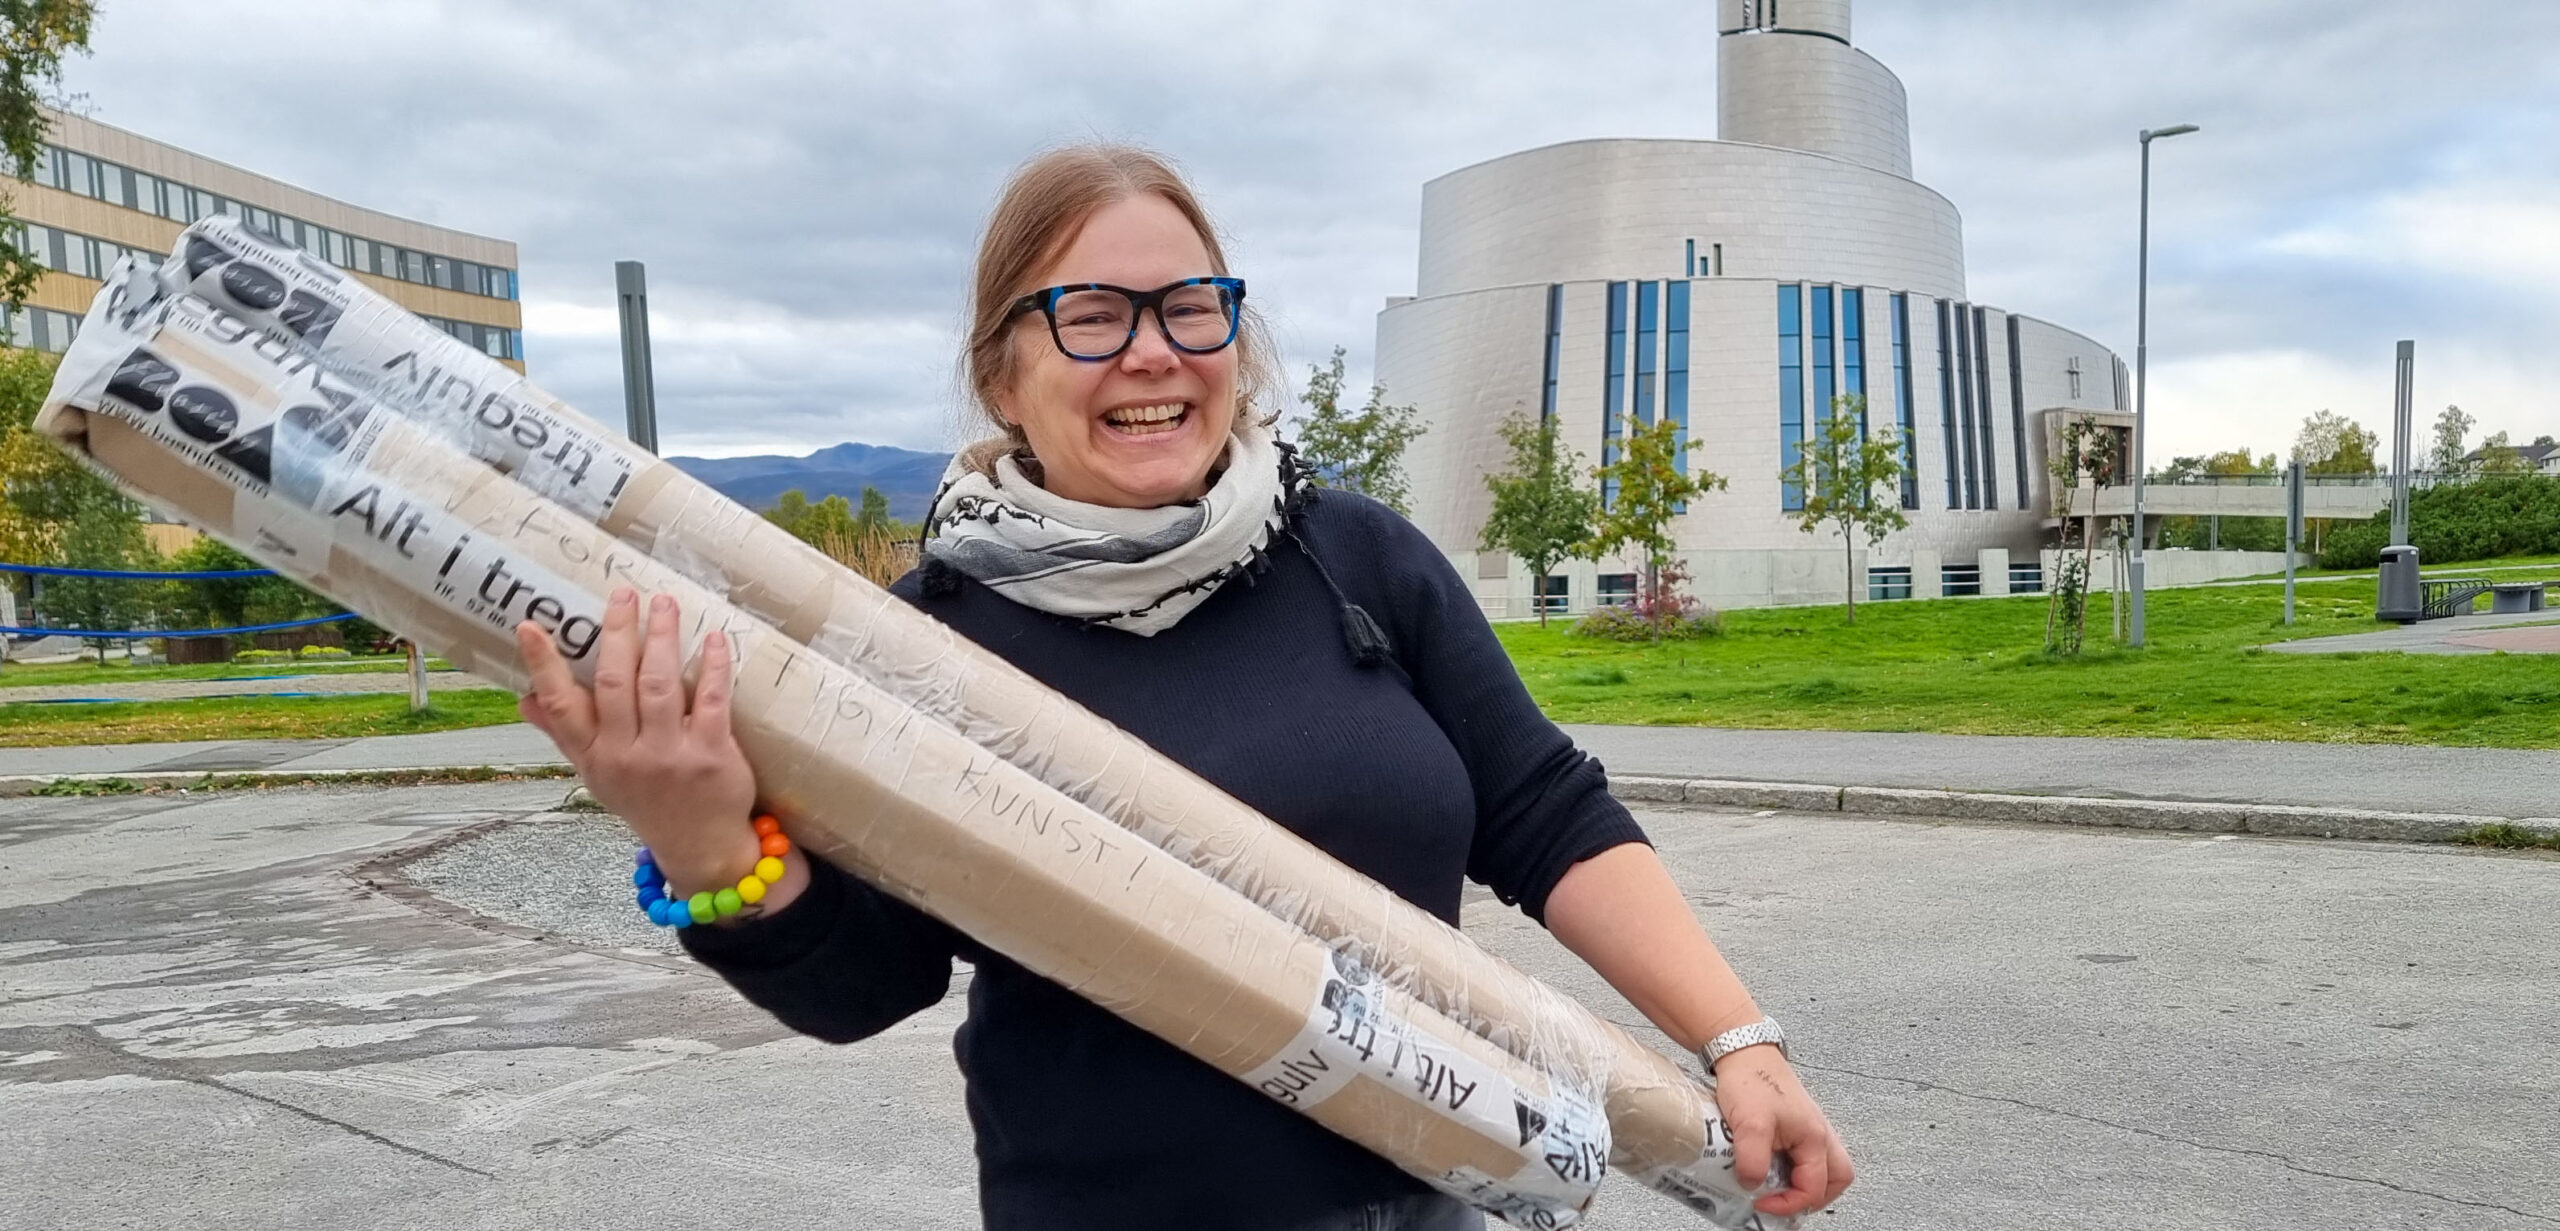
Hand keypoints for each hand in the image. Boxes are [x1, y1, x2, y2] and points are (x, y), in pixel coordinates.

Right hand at [515, 588, 802, 912]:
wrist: (699, 846)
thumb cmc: (645, 800)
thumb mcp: (597, 774)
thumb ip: (564, 733)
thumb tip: (524, 697)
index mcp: (593, 756)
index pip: (560, 706)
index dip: (543, 665)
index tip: (530, 625)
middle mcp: (626, 755)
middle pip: (614, 683)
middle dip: (617, 633)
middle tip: (623, 593)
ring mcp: (668, 755)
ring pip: (658, 684)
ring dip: (661, 638)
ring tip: (664, 603)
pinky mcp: (710, 755)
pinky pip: (709, 700)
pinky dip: (713, 666)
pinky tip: (714, 638)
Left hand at [1713, 1045, 1853, 1215]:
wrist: (1743, 1052)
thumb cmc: (1752, 1079)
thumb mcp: (1750, 1124)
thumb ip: (1753, 1160)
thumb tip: (1753, 1186)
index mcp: (1815, 1138)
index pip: (1814, 1188)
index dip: (1788, 1204)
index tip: (1761, 1204)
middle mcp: (1820, 1135)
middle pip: (1837, 1179)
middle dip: (1814, 1198)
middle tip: (1785, 1205)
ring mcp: (1810, 1129)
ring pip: (1825, 1167)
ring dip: (1806, 1184)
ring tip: (1781, 1191)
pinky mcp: (1797, 1126)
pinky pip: (1806, 1156)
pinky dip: (1794, 1169)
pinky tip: (1771, 1168)